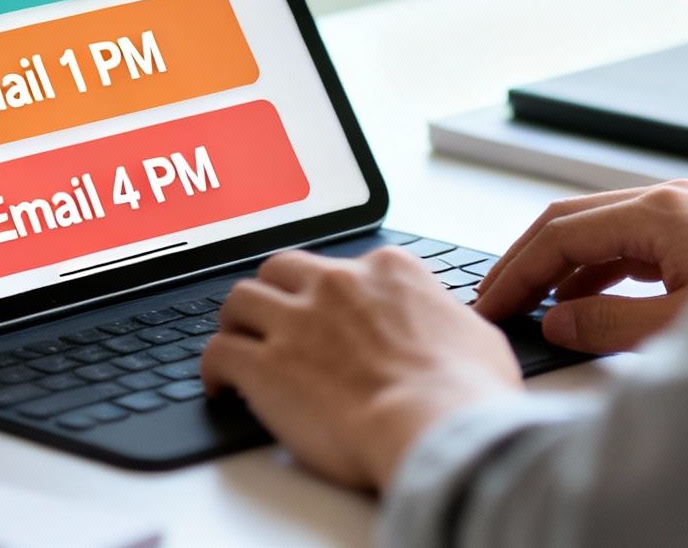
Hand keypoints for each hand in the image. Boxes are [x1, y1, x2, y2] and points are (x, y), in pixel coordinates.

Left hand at [202, 247, 523, 491]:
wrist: (434, 424)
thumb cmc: (464, 390)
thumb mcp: (474, 334)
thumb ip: (445, 319)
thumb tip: (446, 329)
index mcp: (387, 271)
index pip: (343, 264)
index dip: (331, 294)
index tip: (329, 315)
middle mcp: (336, 284)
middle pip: (282, 270)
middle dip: (275, 294)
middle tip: (275, 322)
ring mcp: (296, 321)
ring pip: (239, 299)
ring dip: (237, 323)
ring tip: (241, 347)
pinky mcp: (264, 365)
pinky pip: (216, 351)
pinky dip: (212, 368)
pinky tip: (220, 386)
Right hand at [474, 179, 687, 353]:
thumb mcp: (680, 325)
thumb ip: (609, 322)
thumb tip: (556, 318)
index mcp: (658, 212)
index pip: (560, 234)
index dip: (516, 271)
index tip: (488, 303)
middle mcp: (667, 200)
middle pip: (571, 220)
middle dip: (526, 260)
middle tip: (491, 300)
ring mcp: (684, 211)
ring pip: (599, 230)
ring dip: (559, 266)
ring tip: (528, 307)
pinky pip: (628, 243)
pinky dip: (595, 269)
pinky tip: (582, 302)